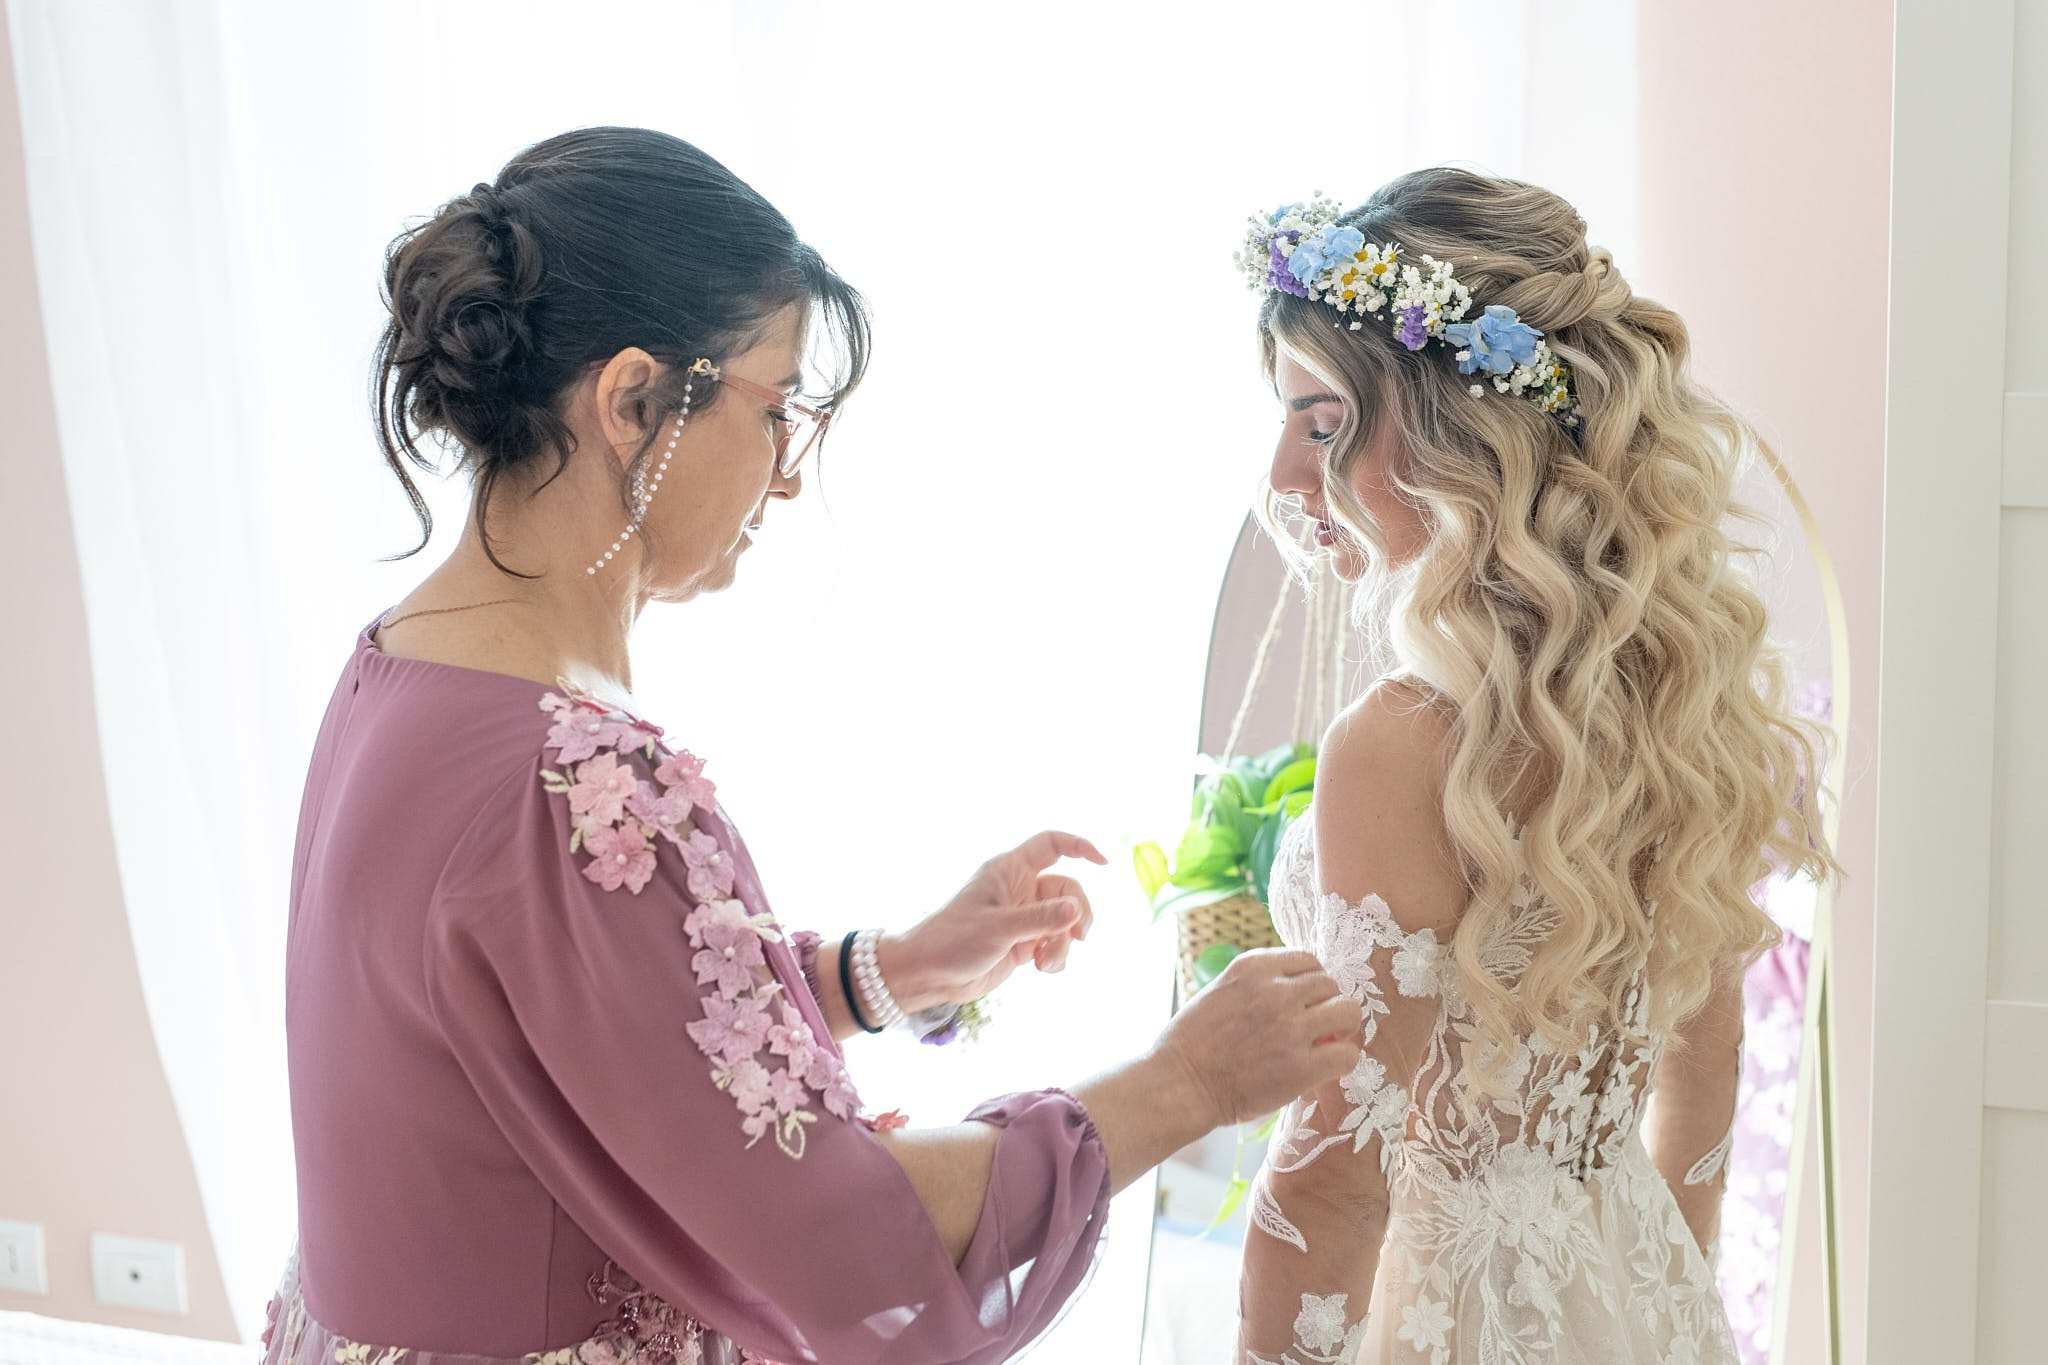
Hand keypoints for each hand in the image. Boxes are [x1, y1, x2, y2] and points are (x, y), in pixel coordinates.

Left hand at [882, 830, 1106, 1011]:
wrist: (928, 975)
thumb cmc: (953, 941)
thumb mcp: (997, 928)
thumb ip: (1039, 919)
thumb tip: (1077, 910)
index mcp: (1009, 872)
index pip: (1050, 845)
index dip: (1078, 846)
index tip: (1104, 862)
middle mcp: (1019, 890)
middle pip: (1067, 889)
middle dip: (1078, 913)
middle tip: (1081, 936)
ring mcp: (1023, 917)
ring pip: (1064, 921)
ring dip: (1064, 942)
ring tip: (1047, 963)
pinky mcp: (1023, 943)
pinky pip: (1054, 943)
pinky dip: (1056, 956)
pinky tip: (1043, 968)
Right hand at [1150, 947, 1361, 1126]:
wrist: (1181, 1083)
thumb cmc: (1192, 1043)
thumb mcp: (1221, 990)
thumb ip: (1257, 985)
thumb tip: (1296, 990)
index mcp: (1253, 967)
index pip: (1308, 960)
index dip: (1311, 983)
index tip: (1304, 1002)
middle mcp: (1276, 990)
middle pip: (1330, 984)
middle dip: (1326, 1004)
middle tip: (1316, 1027)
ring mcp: (1291, 1027)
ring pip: (1348, 1012)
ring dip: (1342, 1028)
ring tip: (1326, 1044)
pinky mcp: (1301, 1066)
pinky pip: (1348, 1054)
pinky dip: (1343, 1060)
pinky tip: (1326, 1068)